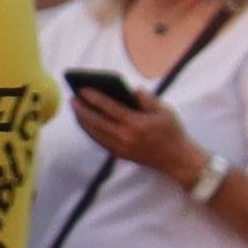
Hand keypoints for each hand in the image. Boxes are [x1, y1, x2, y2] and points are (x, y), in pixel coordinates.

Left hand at [69, 83, 204, 182]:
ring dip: (82, 120)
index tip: (82, 89)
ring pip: (94, 133)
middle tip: (72, 98)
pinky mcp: (118, 153)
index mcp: (137, 124)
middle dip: (82, 109)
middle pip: (96, 122)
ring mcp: (120, 147)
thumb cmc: (171, 131)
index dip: (94, 98)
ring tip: (76, 107)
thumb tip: (131, 89)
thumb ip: (147, 99)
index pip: (110, 108)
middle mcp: (125, 137)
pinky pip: (98, 140)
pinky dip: (89, 130)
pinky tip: (85, 121)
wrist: (175, 159)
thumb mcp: (164, 111)